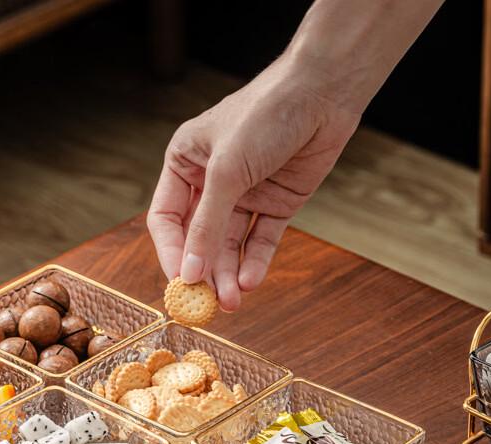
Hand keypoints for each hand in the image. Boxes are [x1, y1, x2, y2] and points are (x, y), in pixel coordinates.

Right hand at [147, 53, 360, 311]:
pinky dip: (254, 262)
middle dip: (204, 272)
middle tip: (208, 304)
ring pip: (229, 245)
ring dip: (229, 274)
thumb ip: (206, 226)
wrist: (324, 93)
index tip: (180, 284)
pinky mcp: (274, 204)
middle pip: (198, 239)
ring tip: (233, 301)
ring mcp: (244, 196)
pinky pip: (259, 240)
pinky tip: (250, 282)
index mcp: (184, 165)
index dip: (171, 254)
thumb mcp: (226, 172)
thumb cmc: (264, 115)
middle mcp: (210, 183)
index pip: (166, 220)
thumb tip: (188, 273)